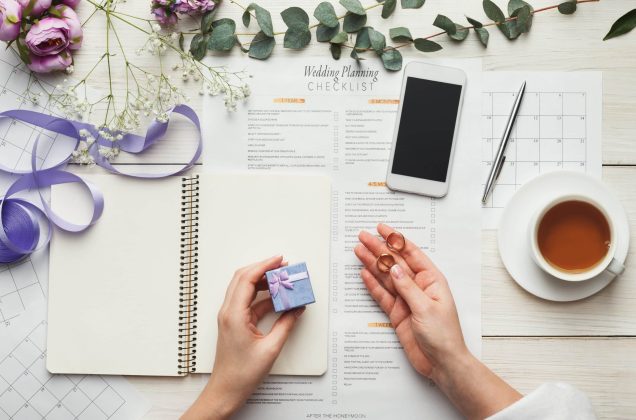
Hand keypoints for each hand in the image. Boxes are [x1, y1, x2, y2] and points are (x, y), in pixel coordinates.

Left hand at [182, 256, 304, 419]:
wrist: (226, 391)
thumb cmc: (241, 374)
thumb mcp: (270, 349)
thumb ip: (286, 324)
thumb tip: (297, 308)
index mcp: (234, 314)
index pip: (247, 279)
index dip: (263, 266)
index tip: (279, 260)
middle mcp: (229, 312)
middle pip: (244, 279)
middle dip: (264, 269)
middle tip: (283, 267)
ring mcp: (231, 316)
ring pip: (246, 289)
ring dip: (264, 282)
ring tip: (283, 280)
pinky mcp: (235, 322)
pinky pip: (250, 302)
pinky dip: (264, 297)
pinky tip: (279, 300)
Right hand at [355, 224, 521, 418]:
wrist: (441, 363)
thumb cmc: (444, 336)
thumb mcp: (426, 308)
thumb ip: (407, 287)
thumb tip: (394, 268)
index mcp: (432, 280)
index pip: (411, 253)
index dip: (395, 240)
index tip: (381, 229)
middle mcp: (418, 287)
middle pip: (395, 263)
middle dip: (379, 249)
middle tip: (363, 237)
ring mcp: (407, 299)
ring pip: (386, 277)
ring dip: (372, 263)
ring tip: (358, 251)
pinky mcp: (397, 313)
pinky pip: (382, 294)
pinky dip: (372, 284)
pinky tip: (364, 273)